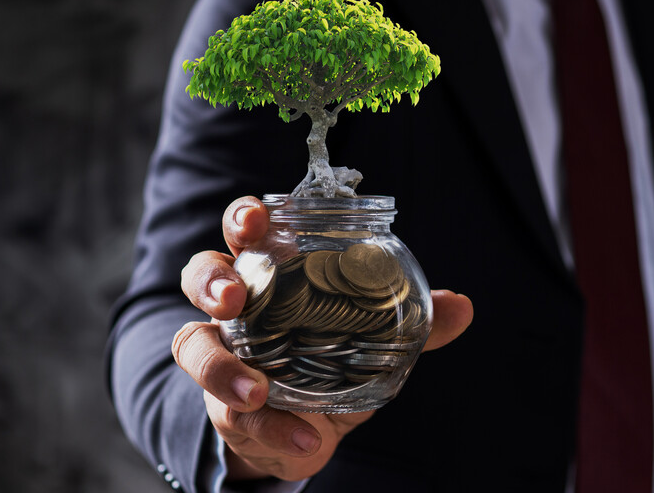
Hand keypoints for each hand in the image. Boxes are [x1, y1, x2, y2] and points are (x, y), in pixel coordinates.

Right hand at [172, 196, 473, 481]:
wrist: (305, 425)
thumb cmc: (332, 357)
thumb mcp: (375, 337)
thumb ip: (416, 321)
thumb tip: (461, 306)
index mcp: (273, 271)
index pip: (249, 231)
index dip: (245, 217)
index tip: (256, 220)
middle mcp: (235, 306)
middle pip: (202, 274)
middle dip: (212, 281)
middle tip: (231, 299)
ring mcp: (222, 353)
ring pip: (192, 345)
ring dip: (220, 368)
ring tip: (257, 392)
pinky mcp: (223, 405)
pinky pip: (235, 414)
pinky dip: (273, 428)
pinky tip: (307, 437)